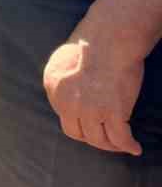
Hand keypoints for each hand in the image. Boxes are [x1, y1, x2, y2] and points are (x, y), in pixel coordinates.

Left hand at [44, 36, 145, 155]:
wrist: (109, 39)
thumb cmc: (93, 44)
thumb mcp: (65, 61)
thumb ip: (65, 81)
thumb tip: (75, 100)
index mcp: (52, 86)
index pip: (64, 116)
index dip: (80, 124)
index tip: (92, 127)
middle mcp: (66, 101)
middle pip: (77, 133)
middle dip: (93, 138)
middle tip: (106, 140)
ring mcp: (88, 109)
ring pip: (99, 140)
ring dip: (111, 145)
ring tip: (121, 144)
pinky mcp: (111, 112)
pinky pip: (120, 139)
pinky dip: (128, 145)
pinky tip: (135, 147)